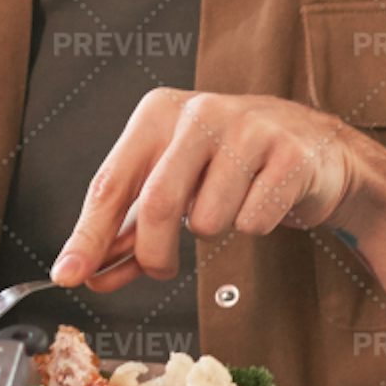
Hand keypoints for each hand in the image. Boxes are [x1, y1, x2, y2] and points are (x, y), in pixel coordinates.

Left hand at [48, 88, 359, 290]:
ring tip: (231, 202)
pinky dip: (254, 224)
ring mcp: (248, 129)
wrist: (315, 148)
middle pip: (157, 205)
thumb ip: (129, 228)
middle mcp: (199, 112)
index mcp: (158, 113)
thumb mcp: (173, 184)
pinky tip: (263, 198)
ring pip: (209, 219)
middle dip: (153, 254)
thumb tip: (88, 271)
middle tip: (161, 269)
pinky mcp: (290, 155)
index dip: (89, 235)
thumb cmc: (230, 165)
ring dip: (214, 229)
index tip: (69, 274)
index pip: (111, 182)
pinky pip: (253, 221)